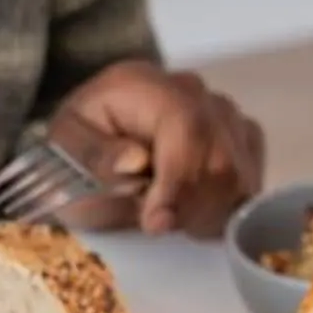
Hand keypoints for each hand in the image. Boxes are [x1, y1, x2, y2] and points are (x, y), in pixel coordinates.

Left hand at [48, 59, 266, 237]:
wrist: (86, 158)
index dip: (180, 179)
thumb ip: (93, 157)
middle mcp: (190, 90)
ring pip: (240, 174)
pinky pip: (251, 180)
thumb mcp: (61, 158)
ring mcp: (221, 112)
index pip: (186, 125)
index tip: (157, 223)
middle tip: (156, 227)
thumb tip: (136, 162)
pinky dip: (226, 209)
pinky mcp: (240, 138)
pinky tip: (194, 215)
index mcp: (141, 85)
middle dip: (191, 206)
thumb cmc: (71, 159)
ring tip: (170, 220)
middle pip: (221, 155)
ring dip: (207, 212)